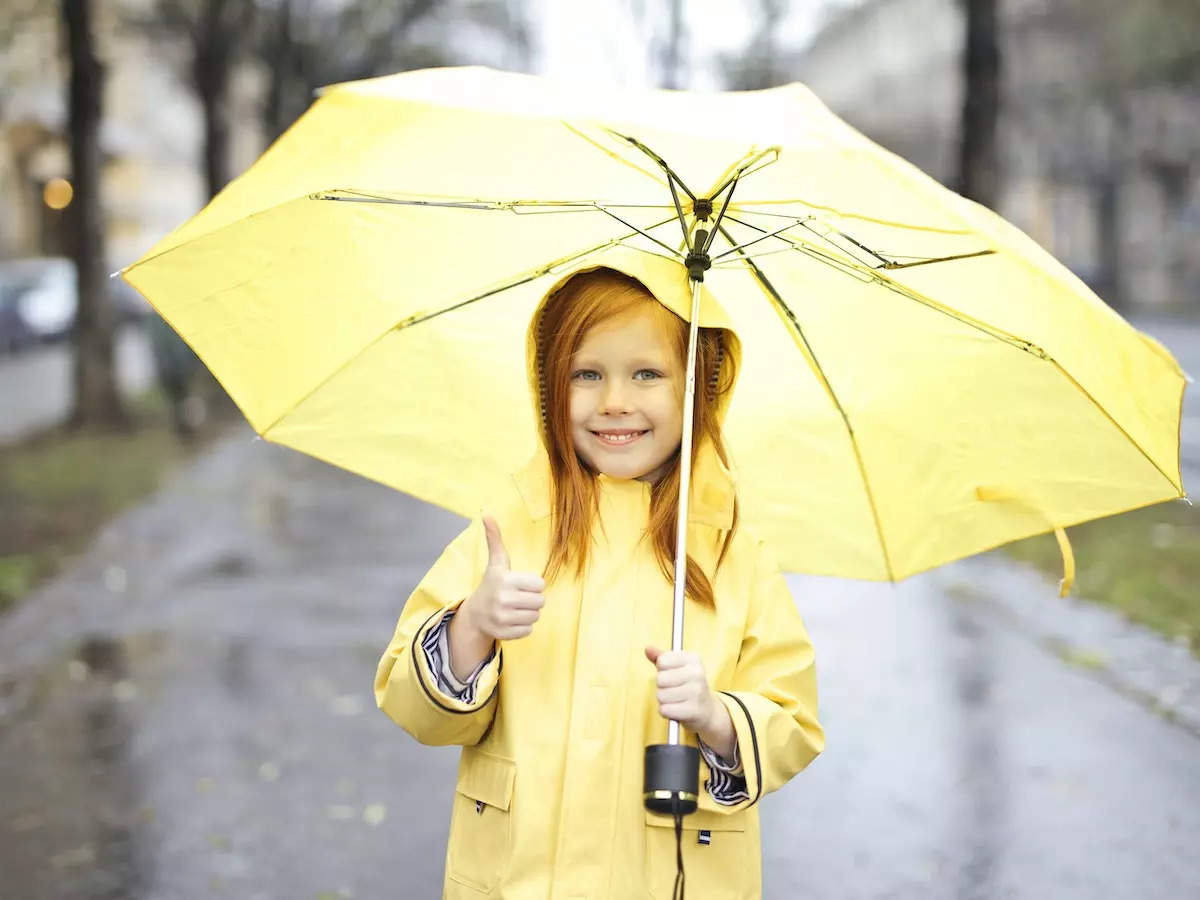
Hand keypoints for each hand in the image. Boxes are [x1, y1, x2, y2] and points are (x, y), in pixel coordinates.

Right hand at [461, 514, 545, 641]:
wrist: (474, 615)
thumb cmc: (492, 584)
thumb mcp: (496, 563)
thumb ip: (495, 539)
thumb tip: (486, 513)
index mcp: (504, 579)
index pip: (540, 584)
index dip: (532, 584)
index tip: (519, 584)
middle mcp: (502, 599)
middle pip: (540, 602)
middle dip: (532, 600)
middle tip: (518, 598)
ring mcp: (502, 618)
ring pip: (536, 616)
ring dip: (528, 613)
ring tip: (515, 609)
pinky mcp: (504, 634)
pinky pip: (529, 630)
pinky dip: (523, 627)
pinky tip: (511, 620)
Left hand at [644, 645, 720, 733]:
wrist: (707, 709)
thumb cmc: (687, 685)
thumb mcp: (676, 667)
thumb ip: (661, 657)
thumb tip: (647, 648)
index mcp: (693, 658)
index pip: (661, 661)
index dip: (662, 670)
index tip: (674, 674)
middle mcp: (697, 673)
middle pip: (660, 679)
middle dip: (662, 687)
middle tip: (675, 689)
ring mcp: (697, 691)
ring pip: (661, 696)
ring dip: (664, 700)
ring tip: (677, 700)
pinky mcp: (694, 710)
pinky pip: (664, 710)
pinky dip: (667, 711)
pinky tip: (678, 709)